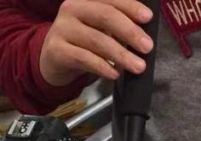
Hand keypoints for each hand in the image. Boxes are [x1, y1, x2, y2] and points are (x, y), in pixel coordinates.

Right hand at [39, 0, 153, 86]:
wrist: (53, 59)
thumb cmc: (82, 41)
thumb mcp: (98, 26)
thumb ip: (117, 23)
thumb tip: (144, 32)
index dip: (130, 6)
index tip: (148, 18)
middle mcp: (71, 8)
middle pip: (105, 16)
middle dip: (130, 32)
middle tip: (147, 47)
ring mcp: (62, 28)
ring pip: (97, 40)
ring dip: (121, 54)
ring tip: (138, 66)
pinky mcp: (57, 50)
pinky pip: (84, 58)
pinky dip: (103, 66)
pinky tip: (115, 73)